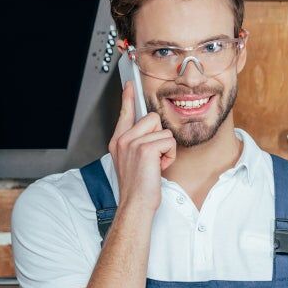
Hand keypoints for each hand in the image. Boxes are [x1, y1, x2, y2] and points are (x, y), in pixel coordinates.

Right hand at [109, 81, 176, 213]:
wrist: (136, 203)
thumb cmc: (137, 185)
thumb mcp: (130, 160)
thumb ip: (136, 141)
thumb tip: (150, 127)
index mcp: (118, 141)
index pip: (124, 112)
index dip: (128, 97)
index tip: (130, 84)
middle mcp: (123, 139)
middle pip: (151, 118)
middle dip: (159, 136)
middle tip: (153, 156)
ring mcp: (133, 143)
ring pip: (162, 130)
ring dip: (166, 148)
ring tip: (156, 163)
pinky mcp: (145, 149)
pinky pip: (168, 141)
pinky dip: (169, 156)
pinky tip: (159, 166)